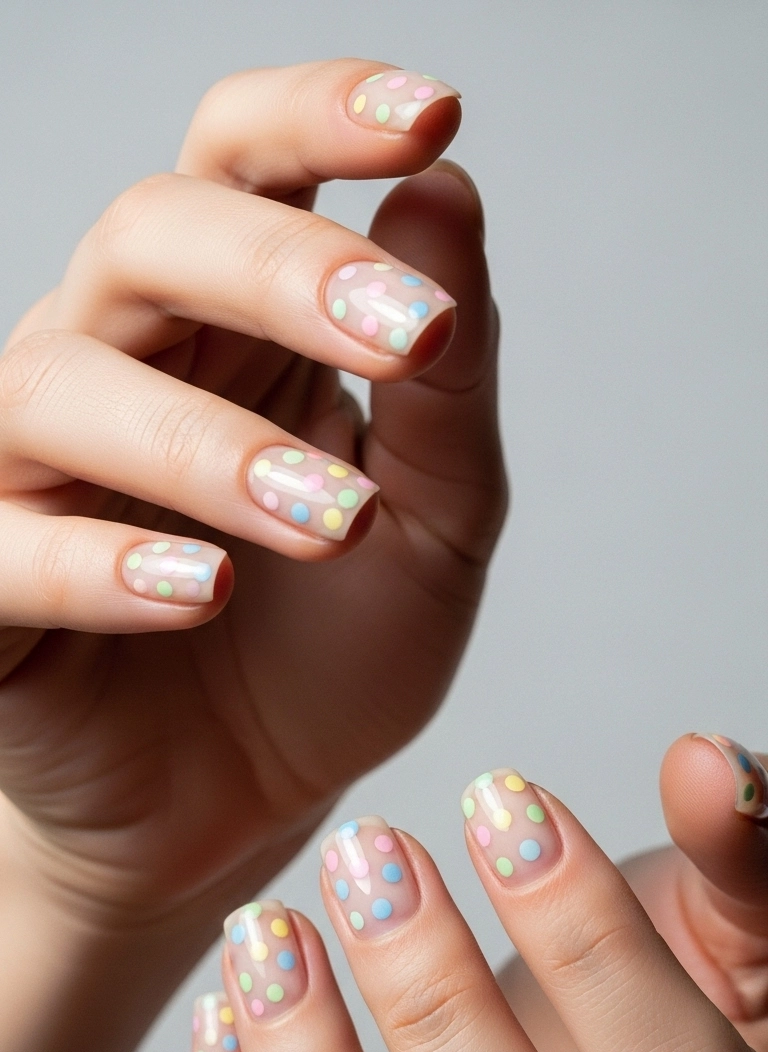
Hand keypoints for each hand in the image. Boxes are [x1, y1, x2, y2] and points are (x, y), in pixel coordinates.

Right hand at [0, 59, 502, 953]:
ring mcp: (36, 473)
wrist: (238, 812)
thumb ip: (449, 387)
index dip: (318, 118)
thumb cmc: (327, 662)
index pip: (241, 165)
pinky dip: (101, 563)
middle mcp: (120, 366)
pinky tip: (203, 592)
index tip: (430, 118)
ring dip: (210, 444)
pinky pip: (4, 548)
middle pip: (149, 233)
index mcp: (231, 330)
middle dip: (283, 269)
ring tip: (337, 520)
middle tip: (409, 339)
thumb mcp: (434, 529)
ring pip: (66, 386)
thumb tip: (446, 196)